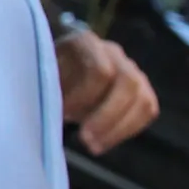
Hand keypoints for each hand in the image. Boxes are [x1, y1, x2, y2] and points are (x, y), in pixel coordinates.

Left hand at [56, 26, 157, 154]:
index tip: (63, 115)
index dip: (83, 97)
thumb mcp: (41, 76)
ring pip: (142, 98)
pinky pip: (147, 110)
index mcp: (86, 42)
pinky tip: (103, 141)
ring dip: (118, 128)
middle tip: (85, 139)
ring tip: (93, 146)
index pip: (99, 69)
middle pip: (127, 82)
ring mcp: (132, 69)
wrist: (61, 70)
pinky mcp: (142, 89)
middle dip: (107, 116)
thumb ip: (49, 89)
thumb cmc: (47, 75)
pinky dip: (127, 130)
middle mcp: (113, 51)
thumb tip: (51, 113)